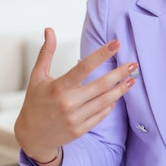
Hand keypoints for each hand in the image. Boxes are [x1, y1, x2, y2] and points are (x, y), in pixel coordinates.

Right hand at [14, 27, 136, 165]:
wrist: (32, 136)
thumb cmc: (35, 102)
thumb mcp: (37, 76)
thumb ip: (46, 52)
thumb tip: (49, 29)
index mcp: (58, 88)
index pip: (84, 67)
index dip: (102, 54)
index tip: (116, 44)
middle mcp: (67, 103)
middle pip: (100, 85)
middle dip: (119, 73)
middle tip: (134, 64)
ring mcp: (75, 118)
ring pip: (104, 101)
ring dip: (120, 90)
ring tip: (132, 79)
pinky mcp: (80, 130)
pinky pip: (101, 115)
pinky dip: (110, 105)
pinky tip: (117, 96)